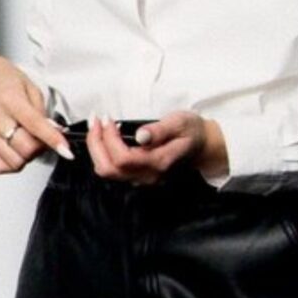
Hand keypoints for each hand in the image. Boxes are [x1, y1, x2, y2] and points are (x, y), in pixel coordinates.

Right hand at [0, 56, 69, 173]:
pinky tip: (15, 151)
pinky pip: (0, 167)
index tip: (66, 150)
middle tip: (43, 139)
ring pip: (14, 161)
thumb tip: (55, 134)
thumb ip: (42, 113)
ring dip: (27, 156)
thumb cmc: (5, 81)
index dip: (53, 140)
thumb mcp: (31, 88)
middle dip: (41, 147)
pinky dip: (12, 164)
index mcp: (9, 100)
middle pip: (25, 148)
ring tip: (27, 143)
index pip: (35, 125)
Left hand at [86, 110, 226, 183]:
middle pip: (108, 169)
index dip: (109, 139)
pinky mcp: (136, 176)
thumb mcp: (180, 123)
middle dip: (95, 144)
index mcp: (158, 162)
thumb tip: (141, 136)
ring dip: (96, 148)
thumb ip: (160, 130)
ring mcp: (141, 178)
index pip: (123, 158)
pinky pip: (112, 169)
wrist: (202, 145)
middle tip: (95, 120)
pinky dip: (102, 152)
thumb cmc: (191, 131)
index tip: (107, 119)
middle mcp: (147, 175)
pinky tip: (106, 136)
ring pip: (107, 171)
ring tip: (98, 126)